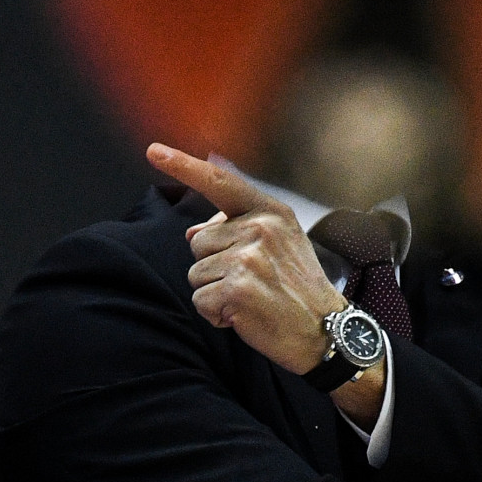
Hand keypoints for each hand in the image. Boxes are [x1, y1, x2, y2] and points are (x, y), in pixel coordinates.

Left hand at [148, 143, 346, 374]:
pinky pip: (200, 300)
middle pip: (199, 242)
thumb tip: (191, 233)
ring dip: (215, 292)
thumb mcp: (282, 244)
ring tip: (251, 298)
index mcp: (271, 212)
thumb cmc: (300, 288)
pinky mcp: (237, 289)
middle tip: (252, 280)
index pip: (220, 183)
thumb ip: (238, 229)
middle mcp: (260, 228)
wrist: (328, 330)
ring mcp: (248, 258)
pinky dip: (216, 314)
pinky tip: (244, 316)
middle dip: (215, 265)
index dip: (183, 165)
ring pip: (196, 273)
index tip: (154, 151)